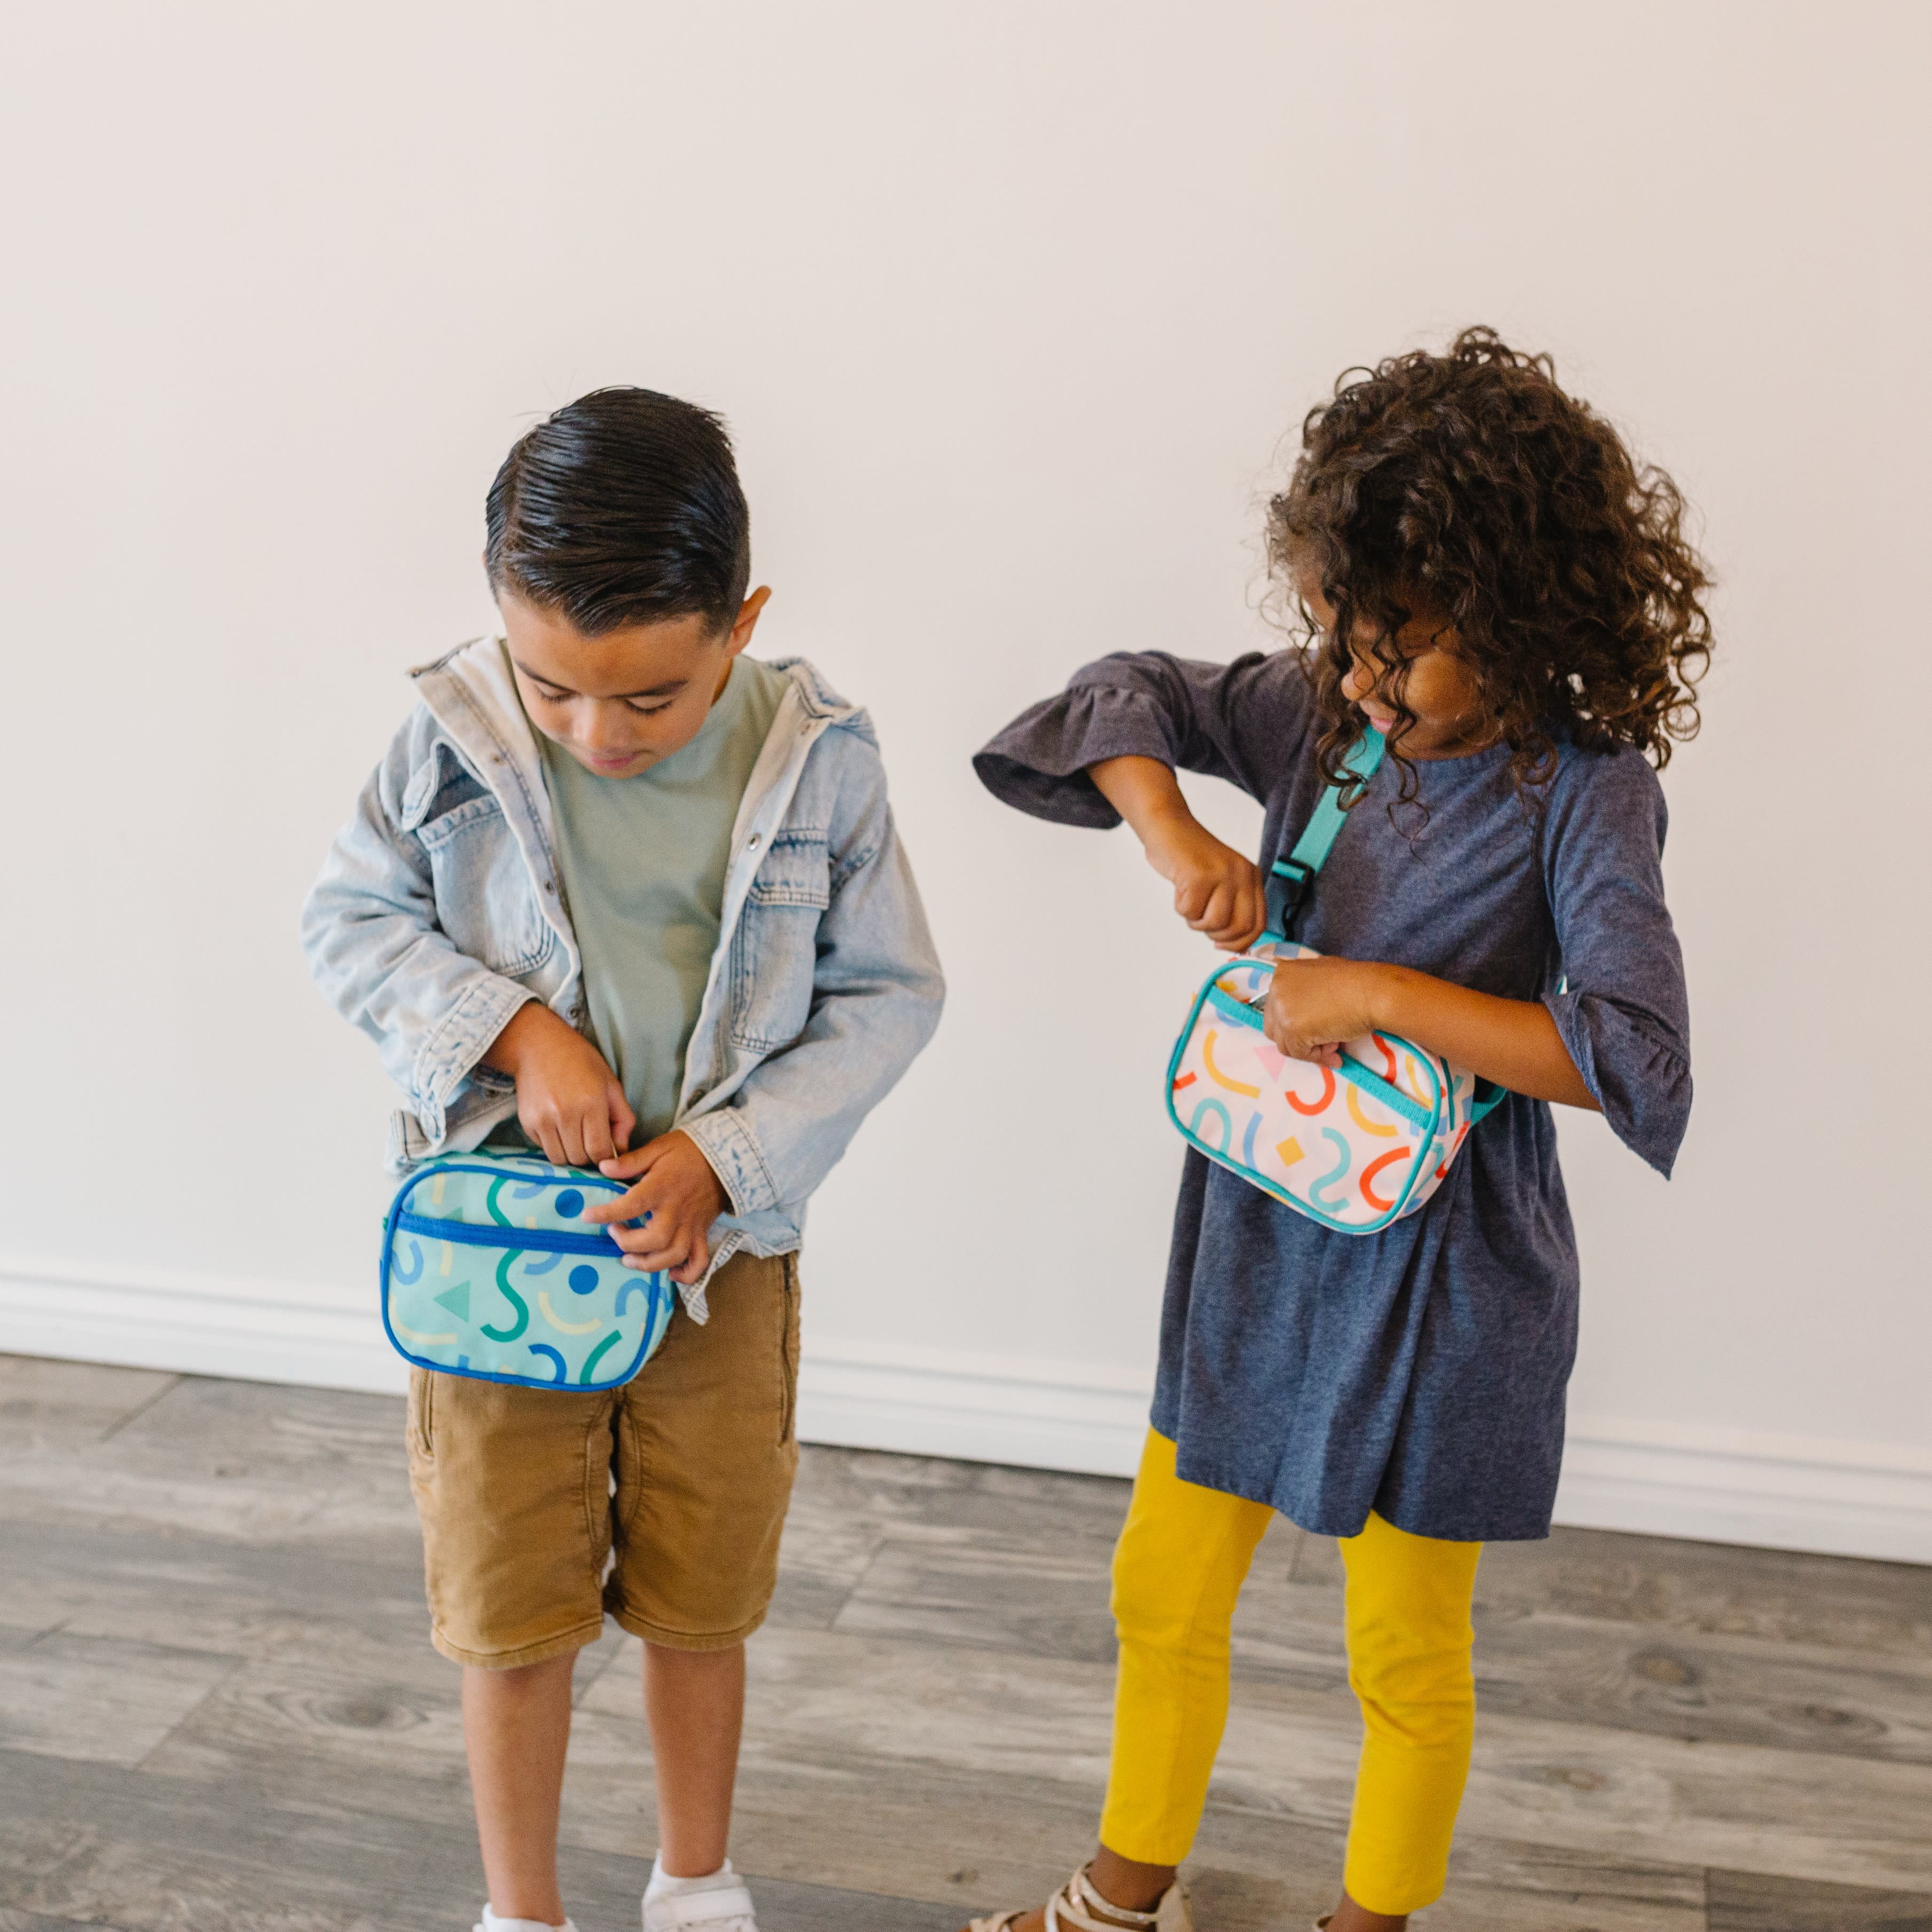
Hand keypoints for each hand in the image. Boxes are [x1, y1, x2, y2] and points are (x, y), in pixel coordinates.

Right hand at [480, 1001, 635, 1166]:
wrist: (539, 1046)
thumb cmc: (581, 1062)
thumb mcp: (611, 1083)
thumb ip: (623, 1118)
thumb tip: (621, 1149)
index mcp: (591, 1103)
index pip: (599, 1151)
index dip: (605, 1156)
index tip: (605, 1150)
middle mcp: (565, 1113)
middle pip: (579, 1158)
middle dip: (588, 1156)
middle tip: (589, 1141)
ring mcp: (543, 1119)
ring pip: (560, 1159)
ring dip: (569, 1153)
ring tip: (574, 1136)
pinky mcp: (526, 1121)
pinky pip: (543, 1148)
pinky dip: (553, 1145)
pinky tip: (558, 1127)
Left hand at [585, 1131, 729, 1285]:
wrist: (728, 1156)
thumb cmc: (688, 1150)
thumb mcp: (658, 1148)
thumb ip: (630, 1161)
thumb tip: (602, 1167)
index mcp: (662, 1188)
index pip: (631, 1205)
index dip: (606, 1214)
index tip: (586, 1216)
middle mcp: (677, 1211)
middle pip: (654, 1239)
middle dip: (629, 1243)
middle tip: (614, 1233)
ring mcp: (692, 1225)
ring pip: (673, 1255)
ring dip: (649, 1264)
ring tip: (629, 1259)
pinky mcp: (702, 1232)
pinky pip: (699, 1261)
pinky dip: (686, 1274)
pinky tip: (670, 1274)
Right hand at [1086, 756, 1265, 949]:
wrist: (1168, 826)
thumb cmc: (1190, 859)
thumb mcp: (1221, 880)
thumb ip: (1232, 907)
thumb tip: (1236, 946)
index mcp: (1251, 877)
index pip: (1258, 924)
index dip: (1239, 942)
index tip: (1220, 944)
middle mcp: (1242, 874)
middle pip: (1239, 927)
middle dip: (1217, 936)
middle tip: (1201, 923)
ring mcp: (1221, 873)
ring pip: (1214, 923)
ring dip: (1196, 922)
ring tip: (1189, 902)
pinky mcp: (1198, 875)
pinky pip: (1190, 911)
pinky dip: (1180, 907)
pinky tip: (1179, 889)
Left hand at [1263, 955, 1392, 1065]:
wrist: (1373, 993)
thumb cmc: (1356, 983)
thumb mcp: (1322, 976)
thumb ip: (1305, 990)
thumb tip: (1302, 1014)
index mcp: (1282, 974)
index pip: (1276, 1009)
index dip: (1297, 1023)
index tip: (1316, 1029)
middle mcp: (1276, 989)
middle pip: (1275, 1028)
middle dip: (1298, 1039)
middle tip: (1325, 1041)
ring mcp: (1282, 1009)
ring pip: (1285, 1044)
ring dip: (1310, 1049)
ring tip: (1335, 1045)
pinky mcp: (1293, 1028)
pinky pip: (1299, 1053)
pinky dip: (1316, 1057)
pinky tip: (1335, 1053)